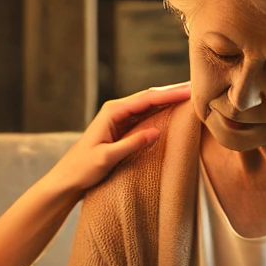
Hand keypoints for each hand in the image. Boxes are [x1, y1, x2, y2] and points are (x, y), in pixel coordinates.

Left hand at [56, 83, 190, 193]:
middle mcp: (116, 110)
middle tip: (198, 87)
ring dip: (169, 99)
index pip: (147, 99)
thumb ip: (131, 143)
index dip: (170, 94)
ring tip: (191, 94)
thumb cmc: (82, 168)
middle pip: (150, 96)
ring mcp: (120, 118)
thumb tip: (156, 131)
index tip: (190, 91)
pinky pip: (146, 116)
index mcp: (112, 112)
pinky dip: (161, 111)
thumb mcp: (107, 158)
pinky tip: (174, 109)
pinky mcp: (122, 128)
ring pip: (149, 104)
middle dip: (173, 92)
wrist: (67, 179)